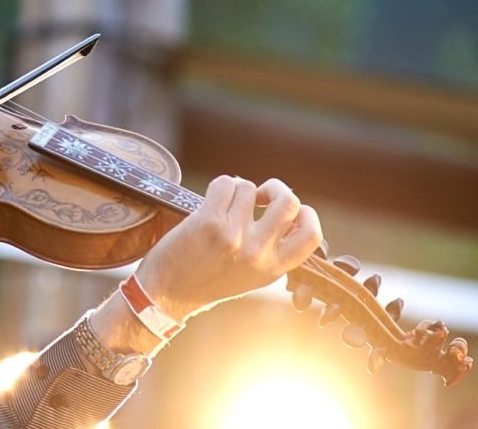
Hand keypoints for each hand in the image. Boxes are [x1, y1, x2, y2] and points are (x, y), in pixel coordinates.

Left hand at [134, 175, 322, 321]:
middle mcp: (258, 253)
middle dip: (275, 188)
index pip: (311, 235)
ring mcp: (234, 236)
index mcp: (273, 269)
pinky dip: (220, 185)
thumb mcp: (251, 275)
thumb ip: (271, 249)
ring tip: (224, 203)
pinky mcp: (209, 222)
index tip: (290, 210)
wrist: (166, 294)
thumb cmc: (207, 279)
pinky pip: (226, 183)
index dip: (307, 214)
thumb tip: (286, 212)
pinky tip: (211, 199)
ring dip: (238, 188)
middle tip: (260, 195)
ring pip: (250, 187)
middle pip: (288, 202)